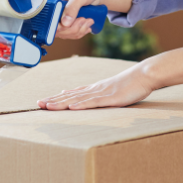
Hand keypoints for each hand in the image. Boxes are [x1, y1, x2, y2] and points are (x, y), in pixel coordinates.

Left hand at [38, 62, 156, 109]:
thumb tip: (80, 95)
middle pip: (70, 95)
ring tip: (48, 106)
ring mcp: (102, 93)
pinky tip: (72, 107)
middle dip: (53, 100)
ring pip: (78, 99)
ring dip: (62, 103)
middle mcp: (94, 89)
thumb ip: (95, 92)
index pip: (71, 93)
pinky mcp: (111, 98)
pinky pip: (94, 102)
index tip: (43, 101)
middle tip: (38, 104)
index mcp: (94, 88)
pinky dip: (82, 105)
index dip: (56, 97)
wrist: (144, 74)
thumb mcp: (110, 88)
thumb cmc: (129, 83)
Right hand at [48, 0, 132, 40]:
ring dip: (78, 30)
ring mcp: (61, 17)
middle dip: (72, 28)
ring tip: (88, 20)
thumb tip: (65, 23)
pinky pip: (71, 34)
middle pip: (55, 29)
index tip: (69, 24)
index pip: (47, 17)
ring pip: (64, 33)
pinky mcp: (69, 23)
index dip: (56, 25)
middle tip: (83, 19)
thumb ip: (72, 8)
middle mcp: (54, 9)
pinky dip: (80, 31)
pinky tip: (87, 24)